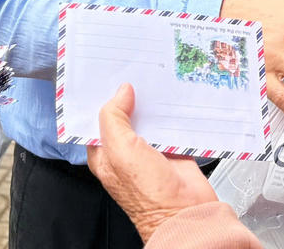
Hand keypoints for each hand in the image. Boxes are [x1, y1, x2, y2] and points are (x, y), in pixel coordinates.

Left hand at [88, 84, 217, 241]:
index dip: (102, 98)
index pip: (98, 119)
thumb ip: (114, 119)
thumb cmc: (149, 194)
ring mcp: (150, 149)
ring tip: (155, 80)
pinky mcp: (172, 149)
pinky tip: (174, 99)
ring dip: (152, 103)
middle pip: (125, 114)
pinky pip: (170, 125)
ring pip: (148, 117)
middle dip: (129, 96)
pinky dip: (173, 113)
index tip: (108, 76)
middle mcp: (126, 151)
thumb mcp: (120, 151)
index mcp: (105, 154)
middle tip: (135, 71)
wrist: (186, 211)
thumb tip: (121, 92)